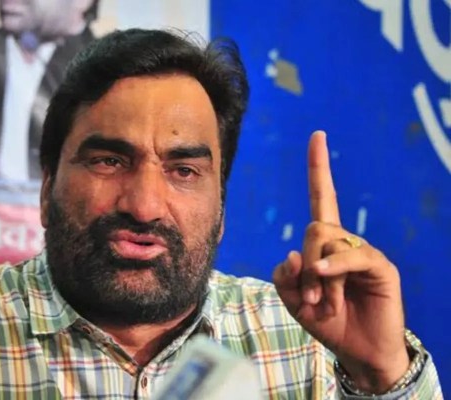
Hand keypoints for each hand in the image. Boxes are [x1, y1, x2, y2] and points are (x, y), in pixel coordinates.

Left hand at [273, 131, 409, 392]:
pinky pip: (351, 256)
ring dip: (318, 278)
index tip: (317, 136)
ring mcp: (363, 251)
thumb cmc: (327, 321)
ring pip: (328, 241)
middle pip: (315, 226)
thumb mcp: (294, 300)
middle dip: (305, 263)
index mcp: (324, 244)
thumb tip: (293, 253)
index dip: (318, 168)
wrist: (357, 351)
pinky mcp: (380, 265)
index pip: (322, 197)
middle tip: (310, 298)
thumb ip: (285, 275)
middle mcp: (344, 241)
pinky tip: (325, 281)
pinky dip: (333, 268)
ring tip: (325, 305)